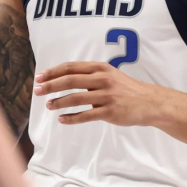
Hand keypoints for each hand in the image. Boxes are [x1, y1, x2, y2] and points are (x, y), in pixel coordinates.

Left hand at [34, 61, 166, 125]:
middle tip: (37, 91)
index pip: (70, 67)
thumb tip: (62, 78)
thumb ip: (89, 75)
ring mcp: (106, 96)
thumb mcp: (108, 74)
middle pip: (70, 80)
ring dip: (59, 102)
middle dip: (50, 86)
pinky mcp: (110, 112)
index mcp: (99, 68)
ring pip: (76, 98)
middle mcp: (102, 79)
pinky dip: (71, 117)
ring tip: (48, 106)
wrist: (149, 102)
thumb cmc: (125, 89)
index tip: (39, 77)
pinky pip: (86, 115)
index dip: (52, 72)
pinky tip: (62, 119)